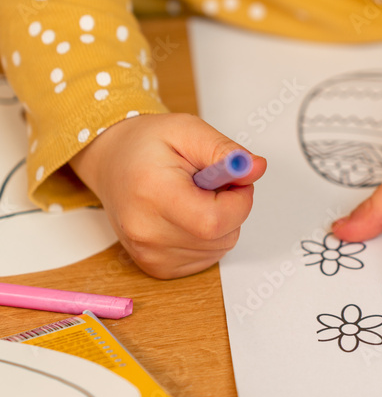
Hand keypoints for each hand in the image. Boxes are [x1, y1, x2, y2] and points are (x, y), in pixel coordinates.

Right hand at [70, 113, 265, 278]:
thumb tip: (256, 168)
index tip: (234, 180)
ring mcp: (149, 254)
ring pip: (219, 248)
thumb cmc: (146, 145)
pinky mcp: (156, 267)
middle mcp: (147, 232)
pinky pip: (206, 258)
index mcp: (153, 194)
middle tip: (209, 183)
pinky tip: (186, 215)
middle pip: (221, 236)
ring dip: (220, 222)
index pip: (214, 220)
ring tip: (193, 196)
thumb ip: (225, 151)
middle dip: (231, 208)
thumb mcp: (188, 130)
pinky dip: (207, 237)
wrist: (111, 161)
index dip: (239, 201)